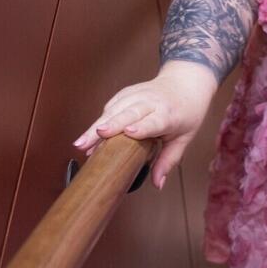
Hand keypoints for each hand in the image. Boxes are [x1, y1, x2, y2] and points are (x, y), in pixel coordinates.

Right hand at [72, 69, 209, 190]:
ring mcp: (137, 95)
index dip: (142, 127)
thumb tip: (158, 184)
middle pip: (127, 114)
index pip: (154, 121)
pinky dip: (99, 121)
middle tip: (90, 142)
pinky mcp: (126, 93)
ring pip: (113, 109)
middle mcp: (151, 102)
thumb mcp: (184, 138)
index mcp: (168, 114)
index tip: (129, 133)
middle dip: (109, 127)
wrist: (185, 83)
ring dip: (96, 126)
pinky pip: (110, 106)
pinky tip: (89, 136)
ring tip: (81, 144)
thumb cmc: (186, 112)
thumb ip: (168, 161)